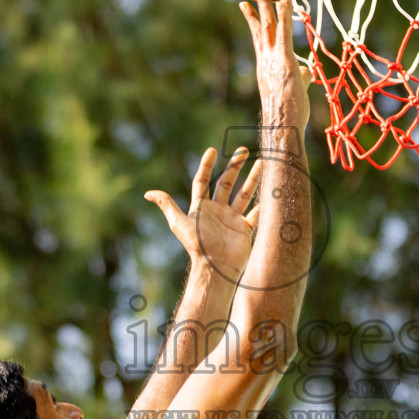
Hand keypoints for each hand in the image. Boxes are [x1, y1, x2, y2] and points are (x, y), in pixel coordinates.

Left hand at [144, 147, 261, 280]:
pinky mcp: (245, 228)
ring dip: (253, 179)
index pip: (203, 182)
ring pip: (244, 194)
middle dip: (235, 166)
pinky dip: (263, 203)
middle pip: (226, 183)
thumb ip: (167, 205)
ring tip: (263, 163)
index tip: (212, 150)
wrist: (215, 267)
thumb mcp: (178, 223)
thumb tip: (147, 194)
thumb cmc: (196, 246)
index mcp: (201, 208)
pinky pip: (255, 212)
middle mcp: (217, 211)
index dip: (206, 166)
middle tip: (243, 150)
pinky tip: (271, 190)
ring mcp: (232, 219)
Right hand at [241, 0, 310, 128]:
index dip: (253, 20)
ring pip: (269, 24)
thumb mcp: (296, 90)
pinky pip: (285, 30)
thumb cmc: (289, 114)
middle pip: (261, 25)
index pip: (258, 37)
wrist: (282, 126)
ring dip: (266, 1)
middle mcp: (266, 58)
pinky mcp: (285, 59)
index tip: (245, 5)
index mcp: (266, 65)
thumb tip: (308, 71)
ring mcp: (273, 58)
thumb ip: (301, 76)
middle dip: (257, 4)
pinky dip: (286, 12)